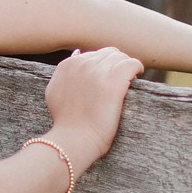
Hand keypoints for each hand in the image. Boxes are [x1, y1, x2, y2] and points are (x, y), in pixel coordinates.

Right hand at [43, 46, 142, 165]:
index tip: (107, 79)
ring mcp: (98, 71)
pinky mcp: (114, 80)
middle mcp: (82, 63)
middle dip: (115, 64)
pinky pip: (132, 64)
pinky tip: (136, 77)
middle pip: (108, 54)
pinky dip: (137, 68)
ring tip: (128, 80)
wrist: (74, 139)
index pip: (93, 55)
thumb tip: (77, 53)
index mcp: (68, 65)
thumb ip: (63, 73)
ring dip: (126, 67)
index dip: (103, 66)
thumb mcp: (54, 92)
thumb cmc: (66, 123)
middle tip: (121, 80)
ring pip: (120, 57)